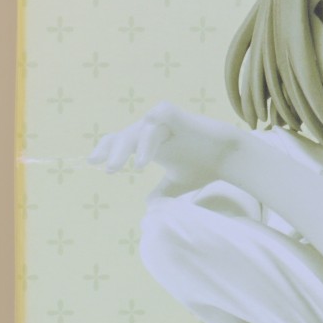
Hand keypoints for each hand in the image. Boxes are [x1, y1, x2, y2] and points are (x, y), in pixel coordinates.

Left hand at [88, 102, 233, 190]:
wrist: (228, 158)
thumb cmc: (202, 166)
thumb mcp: (177, 183)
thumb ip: (162, 191)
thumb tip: (150, 206)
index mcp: (146, 144)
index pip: (119, 142)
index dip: (106, 150)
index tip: (94, 163)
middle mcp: (152, 130)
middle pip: (125, 136)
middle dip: (115, 152)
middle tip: (111, 170)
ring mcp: (165, 122)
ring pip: (142, 129)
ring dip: (137, 146)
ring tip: (137, 167)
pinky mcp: (178, 116)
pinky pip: (162, 116)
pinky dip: (155, 122)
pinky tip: (149, 127)